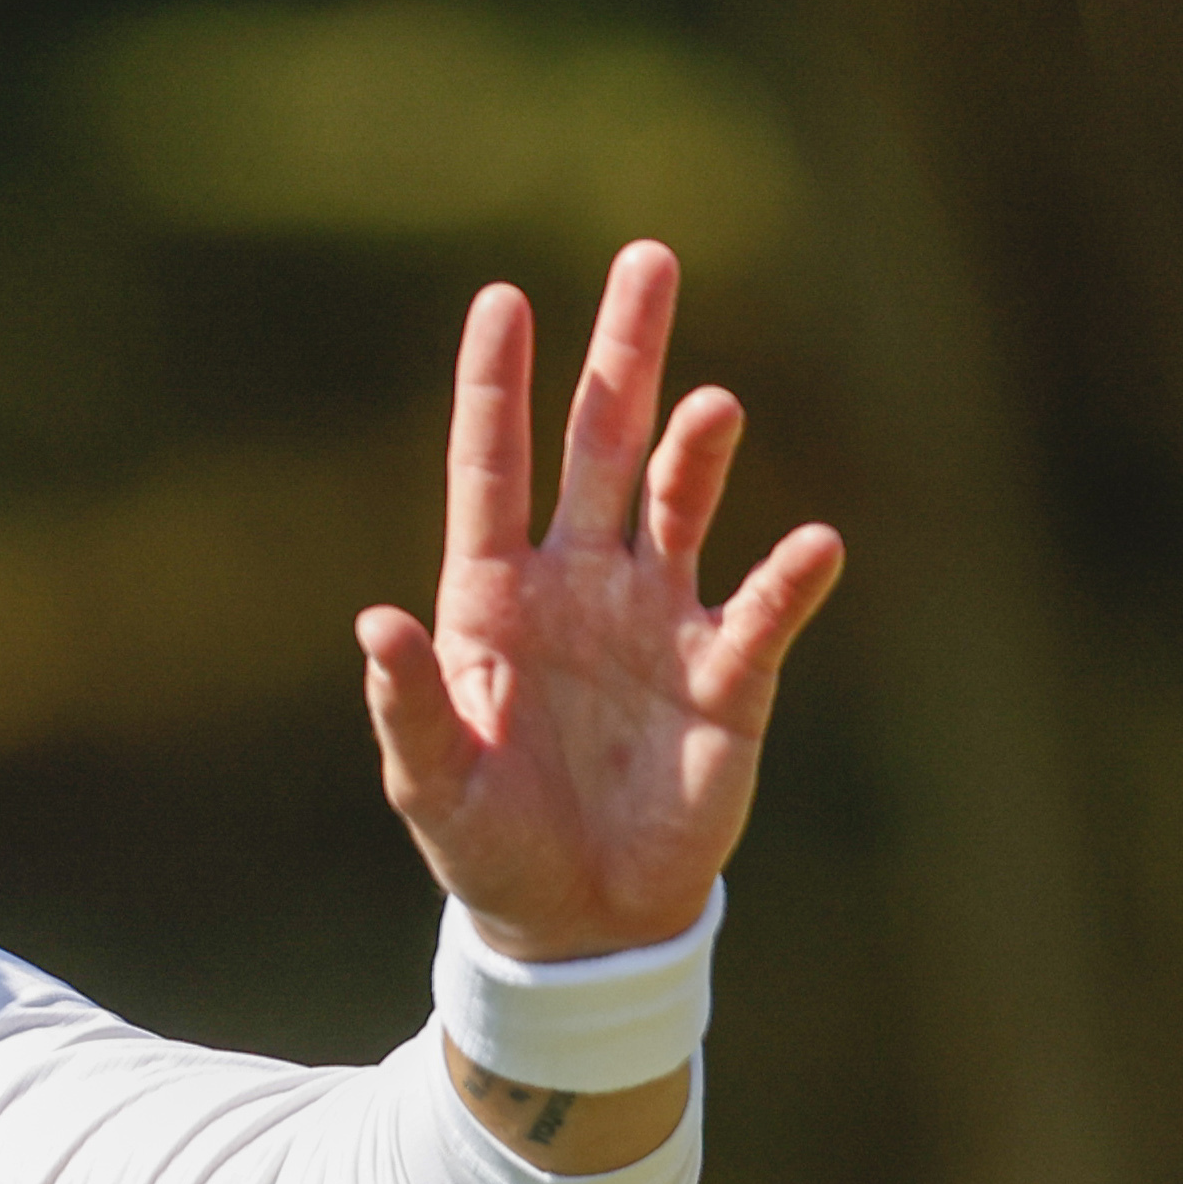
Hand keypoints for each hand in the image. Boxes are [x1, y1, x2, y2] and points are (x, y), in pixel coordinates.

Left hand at [359, 243, 844, 962]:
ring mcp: (659, 621)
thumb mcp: (432, 786)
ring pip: (684, 504)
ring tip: (712, 408)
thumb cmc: (491, 847)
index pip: (492, 469)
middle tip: (648, 260)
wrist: (581, 924)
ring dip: (699, 453)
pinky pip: (764, 611)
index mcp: (496, 599)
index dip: (497, 387)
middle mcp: (583, 585)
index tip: (502, 297)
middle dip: (624, 356)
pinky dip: (789, 578)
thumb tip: (372, 622)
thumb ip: (409, 707)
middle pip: (605, 445)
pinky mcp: (729, 677)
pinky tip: (810, 547)